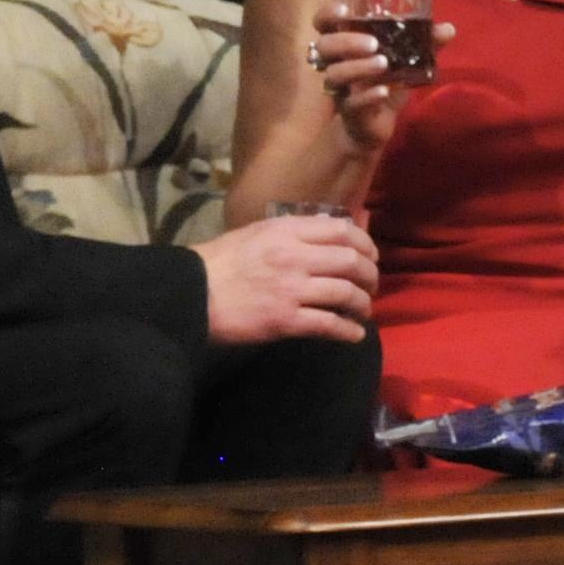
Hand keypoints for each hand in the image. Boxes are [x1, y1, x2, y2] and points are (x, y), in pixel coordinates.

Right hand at [196, 214, 377, 345]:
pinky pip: (329, 325)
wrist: (193, 293)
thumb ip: (291, 232)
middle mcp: (294, 256)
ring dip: (362, 305)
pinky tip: (355, 335)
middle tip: (370, 285)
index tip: (370, 256)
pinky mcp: (286, 320)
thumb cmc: (221, 261)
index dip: (365, 243)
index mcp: (286, 230)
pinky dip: (348, 331)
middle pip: (351, 261)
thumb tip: (327, 234)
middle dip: (370, 275)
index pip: (342, 230)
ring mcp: (291, 289)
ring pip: (346, 294)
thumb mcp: (256, 232)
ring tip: (363, 311)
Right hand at [311, 19, 451, 149]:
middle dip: (346, 41)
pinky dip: (367, 96)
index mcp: (345, 43)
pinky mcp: (348, 111)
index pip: (324, 22)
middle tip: (373, 43)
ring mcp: (340, 88)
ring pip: (334, 74)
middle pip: (324, 45)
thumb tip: (448, 28)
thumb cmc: (385, 83)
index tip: (345, 10)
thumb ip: (424, 43)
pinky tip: (383, 91)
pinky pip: (351, 103)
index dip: (327, 14)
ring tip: (383, 64)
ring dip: (357, 67)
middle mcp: (336, 63)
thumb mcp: (405, 62)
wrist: (375, 125)